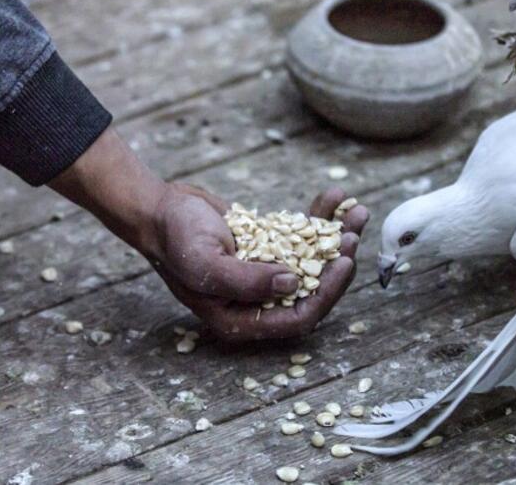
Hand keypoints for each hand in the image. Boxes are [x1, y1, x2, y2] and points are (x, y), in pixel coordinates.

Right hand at [150, 184, 368, 341]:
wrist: (159, 208)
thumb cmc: (175, 238)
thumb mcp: (205, 262)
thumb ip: (246, 281)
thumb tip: (292, 286)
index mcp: (241, 318)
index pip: (297, 318)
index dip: (325, 295)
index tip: (342, 263)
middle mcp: (258, 300)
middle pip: (313, 290)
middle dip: (337, 263)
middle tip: (353, 234)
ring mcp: (265, 272)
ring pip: (314, 261)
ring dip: (337, 237)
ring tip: (356, 212)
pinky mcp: (269, 246)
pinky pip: (302, 236)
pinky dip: (320, 217)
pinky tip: (334, 197)